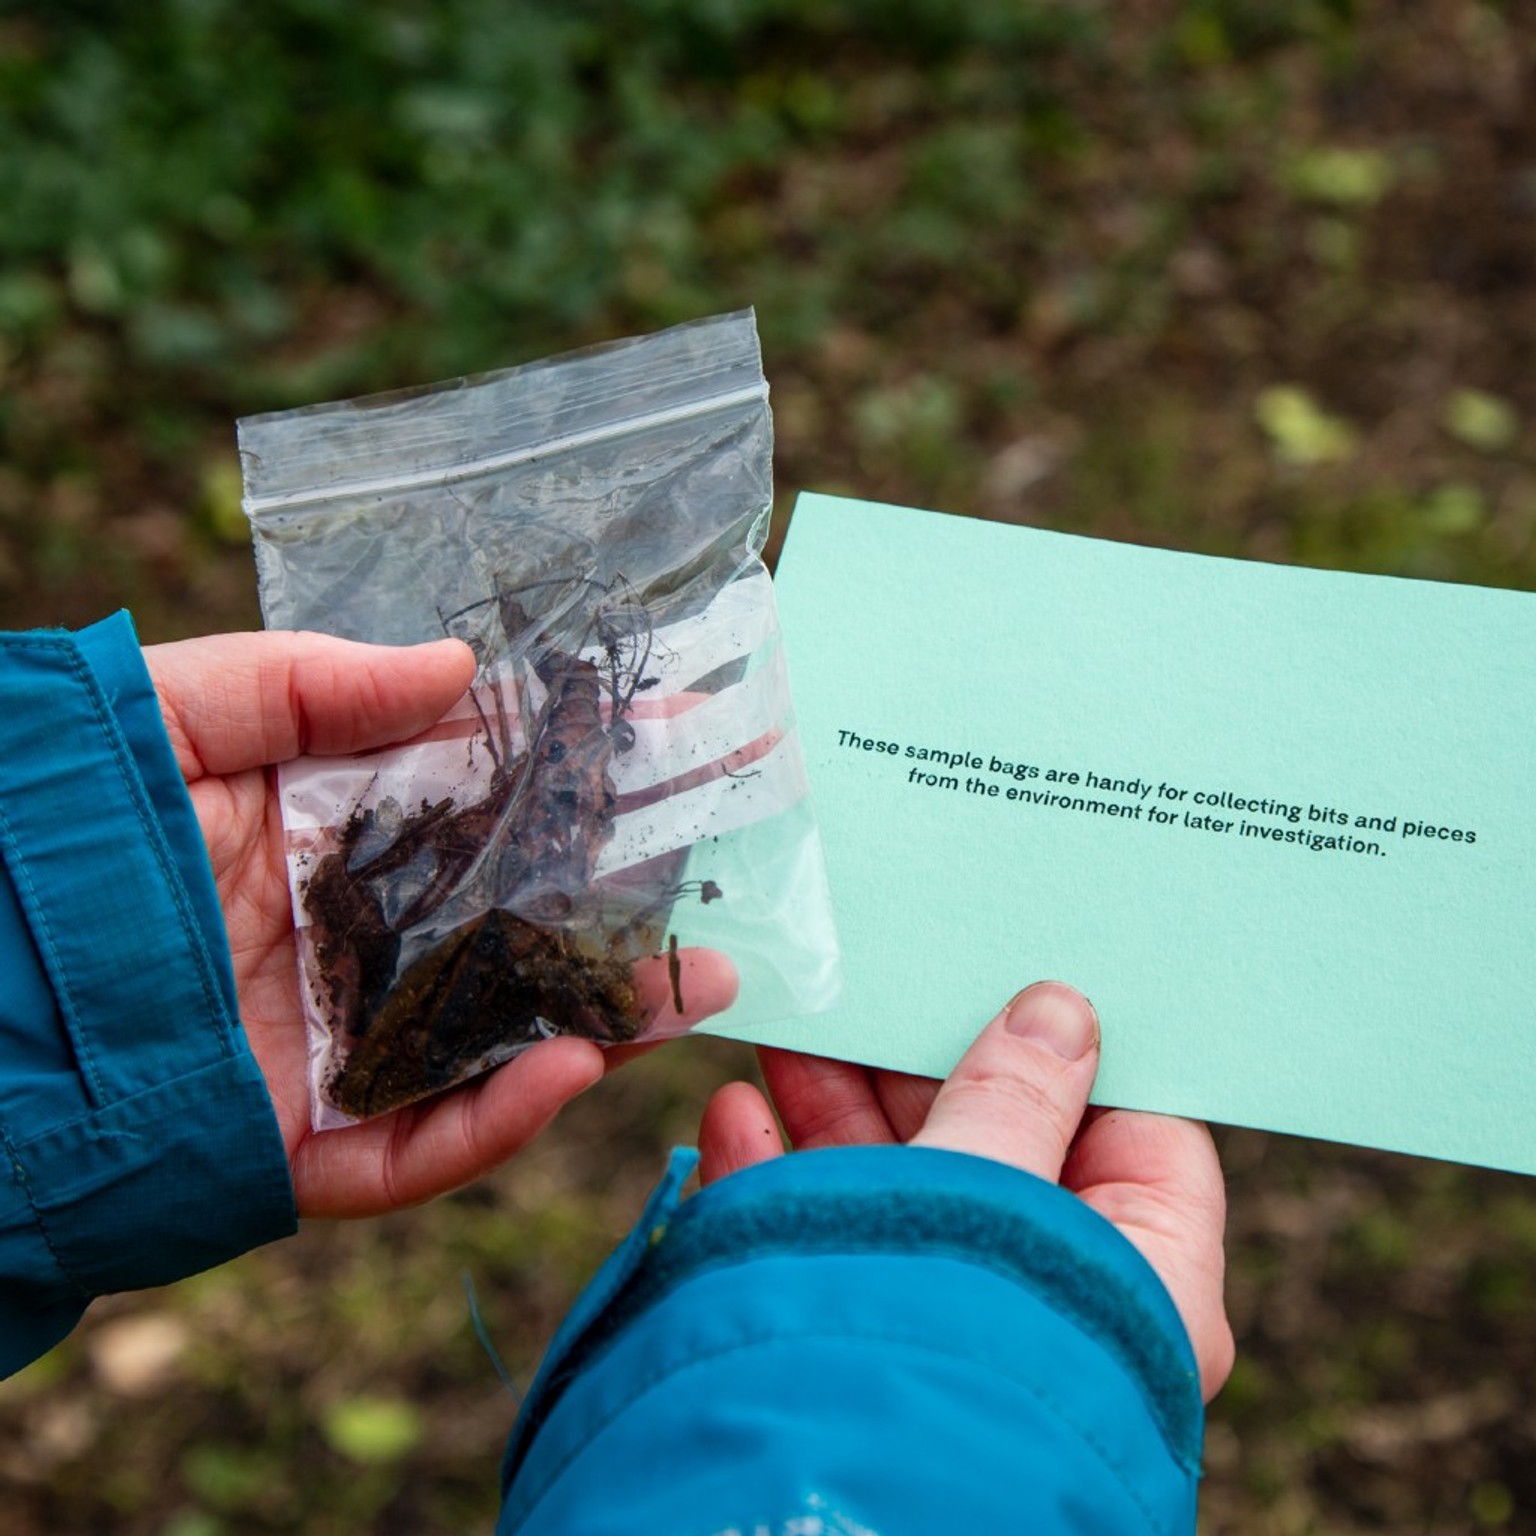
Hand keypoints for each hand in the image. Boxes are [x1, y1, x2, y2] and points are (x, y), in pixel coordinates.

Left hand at [146, 631, 735, 1218]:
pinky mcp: (299, 1144)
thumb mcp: (172, 717)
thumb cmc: (52, 829)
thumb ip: (307, 685)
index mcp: (333, 837)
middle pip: (513, 925)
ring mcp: (332, 1045)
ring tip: (702, 985)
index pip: (486, 804)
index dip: (580, 774)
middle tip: (728, 874)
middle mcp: (351, 940)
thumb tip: (460, 667)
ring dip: (603, 1018)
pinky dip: (494, 1121)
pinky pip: (415, 1145)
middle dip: (625, 903)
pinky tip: (571, 1067)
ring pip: (491, 1038)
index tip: (673, 739)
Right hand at [698, 981, 1232, 1399]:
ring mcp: (949, 1320)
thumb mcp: (992, 1193)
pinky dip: (782, 1176)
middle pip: (1002, 1148)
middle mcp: (1052, 1305)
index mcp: (1140, 1283)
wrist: (810, 1512)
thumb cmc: (946, 1347)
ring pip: (904, 1186)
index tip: (1020, 974)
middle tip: (885, 981)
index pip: (1139, 1137)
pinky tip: (739, 1114)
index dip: (1082, 1050)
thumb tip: (1060, 1010)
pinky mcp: (856, 1337)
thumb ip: (1018, 1098)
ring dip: (839, 1105)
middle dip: (930, 1064)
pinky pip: (828, 1240)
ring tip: (797, 1025)